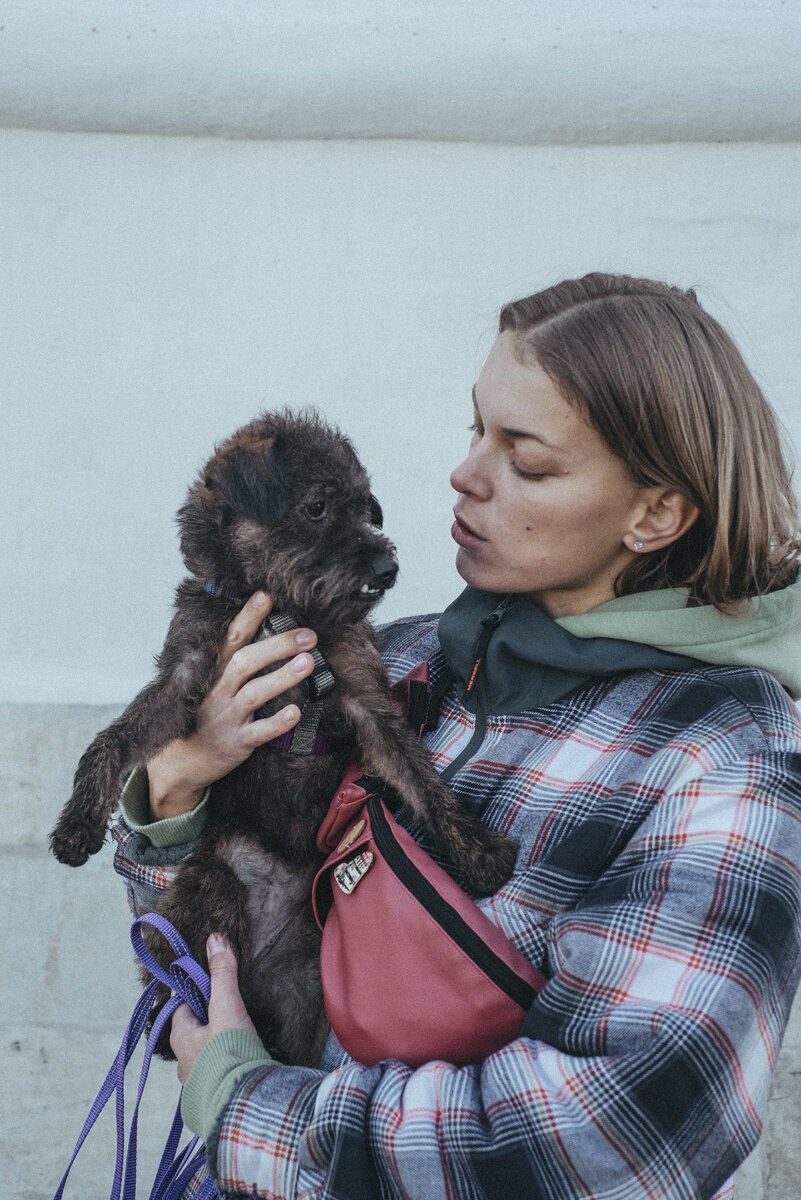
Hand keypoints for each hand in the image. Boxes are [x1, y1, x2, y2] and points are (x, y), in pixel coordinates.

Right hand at [147, 591, 317, 818]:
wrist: (182, 761)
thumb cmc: (204, 714)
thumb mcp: (211, 683)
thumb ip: (232, 659)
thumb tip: (267, 628)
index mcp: (213, 671)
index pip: (231, 638)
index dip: (248, 616)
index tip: (266, 595)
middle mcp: (217, 691)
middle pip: (246, 661)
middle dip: (278, 645)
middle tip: (308, 635)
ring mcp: (226, 717)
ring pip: (254, 693)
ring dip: (282, 677)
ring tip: (308, 663)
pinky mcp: (236, 742)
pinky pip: (258, 732)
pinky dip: (276, 722)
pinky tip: (295, 712)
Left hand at [171, 934, 257, 1084]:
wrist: (242, 1105)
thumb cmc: (229, 1054)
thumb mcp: (227, 1007)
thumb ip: (222, 974)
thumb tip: (215, 938)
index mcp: (180, 1037)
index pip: (181, 1004)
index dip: (193, 990)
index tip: (205, 980)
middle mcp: (183, 1062)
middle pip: (192, 1029)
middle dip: (207, 1017)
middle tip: (227, 1006)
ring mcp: (195, 1083)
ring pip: (202, 1054)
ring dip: (215, 1044)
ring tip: (236, 1035)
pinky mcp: (211, 1098)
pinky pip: (214, 1074)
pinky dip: (223, 1065)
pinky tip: (238, 1062)